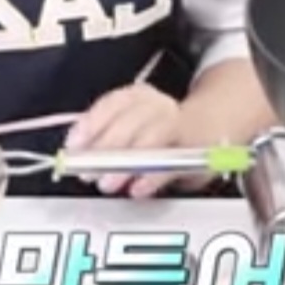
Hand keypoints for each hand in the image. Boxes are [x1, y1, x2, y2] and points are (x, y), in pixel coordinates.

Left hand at [64, 84, 191, 198]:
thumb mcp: (133, 128)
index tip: (74, 147)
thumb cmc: (162, 133)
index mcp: (139, 96)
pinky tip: (137, 188)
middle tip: (87, 172)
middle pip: (129, 121)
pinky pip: (170, 163)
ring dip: (125, 164)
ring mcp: (180, 126)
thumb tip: (78, 156)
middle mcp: (159, 105)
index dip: (90, 125)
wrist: (211, 127)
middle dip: (104, 148)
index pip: (112, 104)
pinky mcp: (195, 150)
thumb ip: (107, 138)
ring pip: (150, 139)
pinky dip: (151, 177)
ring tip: (108, 184)